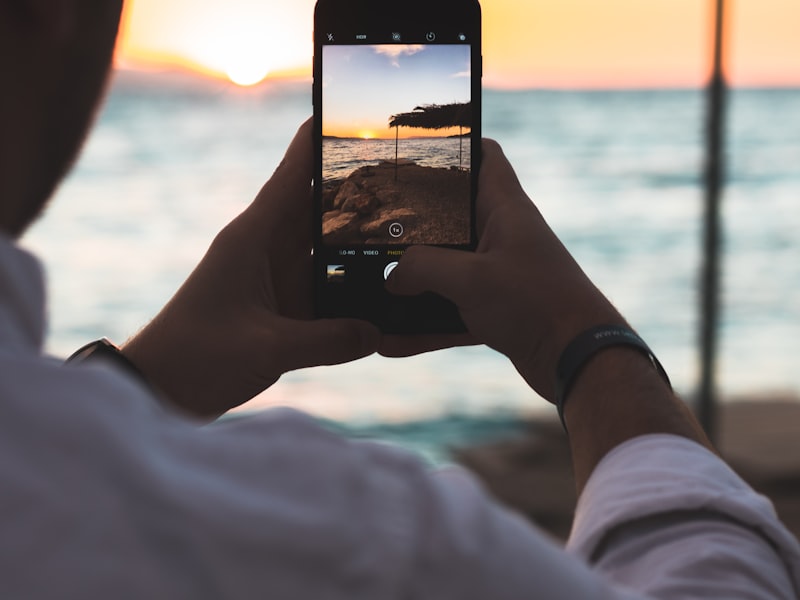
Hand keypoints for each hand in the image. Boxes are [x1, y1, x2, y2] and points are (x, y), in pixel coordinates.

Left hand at [123, 120, 379, 417]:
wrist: (160, 387)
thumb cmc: (196, 357)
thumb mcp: (264, 350)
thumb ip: (326, 341)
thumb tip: (379, 332)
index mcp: (254, 237)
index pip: (294, 175)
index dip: (320, 140)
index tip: (350, 110)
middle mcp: (267, 247)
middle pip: (320, 204)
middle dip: (359, 186)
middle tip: (406, 172)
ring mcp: (276, 275)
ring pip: (326, 242)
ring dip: (359, 235)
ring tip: (408, 224)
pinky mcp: (282, 302)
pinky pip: (325, 280)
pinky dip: (351, 277)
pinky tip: (382, 282)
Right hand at [382, 138, 623, 400]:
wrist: (579, 360)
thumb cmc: (536, 304)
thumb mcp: (471, 279)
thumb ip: (422, 269)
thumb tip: (391, 279)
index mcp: (505, 209)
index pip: (484, 157)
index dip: (457, 144)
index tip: (419, 148)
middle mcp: (502, 236)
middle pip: (451, 216)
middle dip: (413, 224)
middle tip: (373, 227)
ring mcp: (500, 274)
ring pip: (446, 269)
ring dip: (413, 283)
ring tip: (373, 289)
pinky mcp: (497, 309)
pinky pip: (451, 310)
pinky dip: (425, 324)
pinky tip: (391, 341)